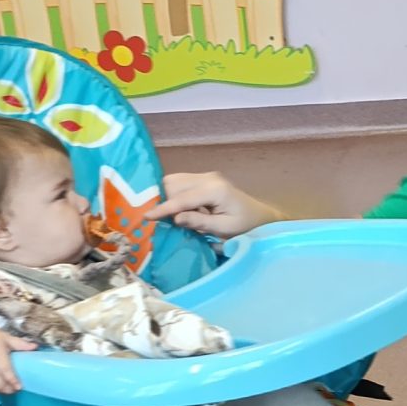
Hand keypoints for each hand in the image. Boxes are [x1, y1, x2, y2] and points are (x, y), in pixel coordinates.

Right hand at [153, 171, 279, 238]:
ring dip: (167, 197)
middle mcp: (208, 178)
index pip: (182, 198)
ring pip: (174, 181)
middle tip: (156, 219)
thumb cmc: (245, 226)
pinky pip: (180, 183)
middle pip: (173, 184)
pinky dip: (173, 194)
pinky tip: (176, 209)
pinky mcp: (203, 179)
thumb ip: (199, 222)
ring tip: (166, 216)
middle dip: (162, 200)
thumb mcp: (224, 229)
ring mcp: (206, 176)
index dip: (163, 208)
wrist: (260, 217)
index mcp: (215, 190)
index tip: (146, 217)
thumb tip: (175, 218)